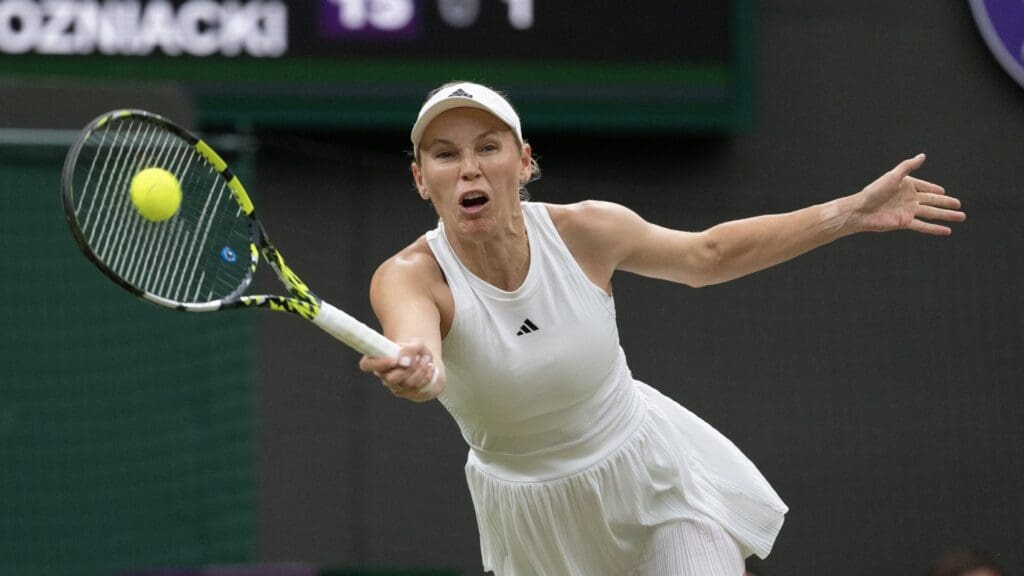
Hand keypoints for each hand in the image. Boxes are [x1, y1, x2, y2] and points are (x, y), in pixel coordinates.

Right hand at [359, 341, 442, 401]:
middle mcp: (384, 375)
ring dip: (420, 370)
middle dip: (408, 368)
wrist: (426, 361)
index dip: (378, 364)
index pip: (366, 364)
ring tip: (425, 360)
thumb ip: (409, 349)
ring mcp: (395, 386)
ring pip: (407, 384)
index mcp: (378, 359)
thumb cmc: (415, 352)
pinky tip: (430, 367)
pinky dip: (427, 376)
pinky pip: (417, 388)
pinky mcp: (407, 393)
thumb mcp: (415, 343)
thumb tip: (404, 362)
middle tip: (417, 357)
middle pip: (390, 379)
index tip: (394, 359)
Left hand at [849, 154, 964, 234]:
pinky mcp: (905, 222)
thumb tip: (923, 155)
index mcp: (907, 186)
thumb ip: (908, 166)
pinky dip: (935, 229)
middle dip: (946, 203)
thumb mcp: (892, 176)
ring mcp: (908, 211)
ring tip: (962, 217)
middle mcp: (909, 198)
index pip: (925, 187)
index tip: (943, 192)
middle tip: (960, 205)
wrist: (861, 210)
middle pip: (933, 201)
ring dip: (946, 216)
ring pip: (932, 213)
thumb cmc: (873, 191)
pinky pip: (924, 226)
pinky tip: (947, 231)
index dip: (934, 189)